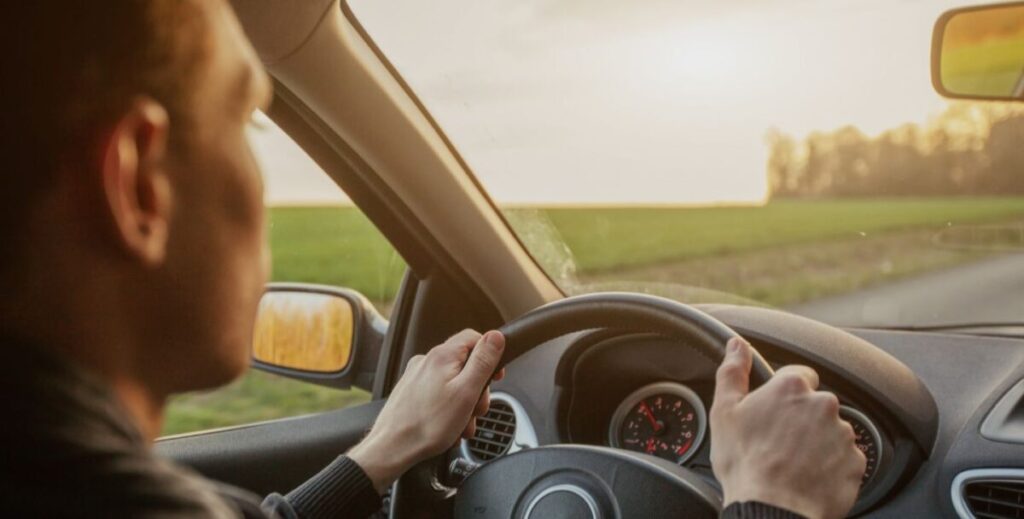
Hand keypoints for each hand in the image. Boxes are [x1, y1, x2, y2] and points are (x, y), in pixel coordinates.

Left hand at [348, 329, 504, 492]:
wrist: (391, 448)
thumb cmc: (427, 425)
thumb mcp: (467, 392)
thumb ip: (483, 361)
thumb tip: (496, 336)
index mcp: (442, 356)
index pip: (474, 338)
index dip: (490, 355)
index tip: (495, 376)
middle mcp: (426, 361)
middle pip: (464, 364)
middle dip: (477, 389)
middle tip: (476, 410)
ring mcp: (417, 377)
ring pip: (452, 383)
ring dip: (464, 404)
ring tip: (461, 426)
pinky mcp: (410, 392)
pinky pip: (438, 395)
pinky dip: (448, 410)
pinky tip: (449, 428)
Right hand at [710, 338, 864, 518]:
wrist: (772, 509)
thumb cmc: (746, 463)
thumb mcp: (725, 412)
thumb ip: (733, 372)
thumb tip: (736, 346)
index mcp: (792, 388)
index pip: (798, 375)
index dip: (784, 394)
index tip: (775, 412)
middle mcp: (823, 405)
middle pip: (816, 404)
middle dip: (801, 419)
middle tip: (779, 442)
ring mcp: (843, 434)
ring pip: (831, 431)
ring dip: (816, 442)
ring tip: (792, 463)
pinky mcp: (856, 463)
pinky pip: (844, 458)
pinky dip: (830, 466)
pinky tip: (808, 476)